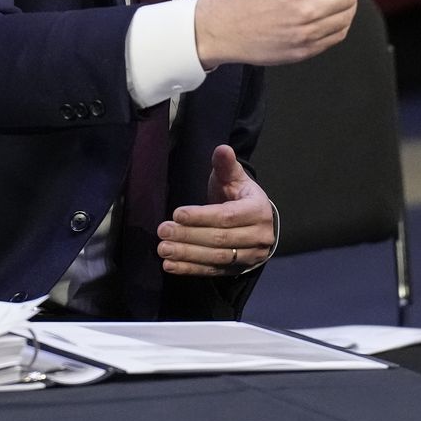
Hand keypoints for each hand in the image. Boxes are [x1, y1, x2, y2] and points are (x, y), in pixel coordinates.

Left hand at [156, 146, 274, 276]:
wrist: (255, 223)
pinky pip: (211, 271)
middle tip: (163, 231)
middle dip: (189, 235)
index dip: (201, 216)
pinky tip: (169, 265)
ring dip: (186, 254)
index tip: (176, 214)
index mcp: (258, 210)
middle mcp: (258, 236)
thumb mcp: (234, 178)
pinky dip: (189, 269)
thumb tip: (222, 148)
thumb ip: (226, 165)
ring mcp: (249, 256)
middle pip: (220, 239)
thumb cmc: (239, 196)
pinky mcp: (236, 270)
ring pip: (215, 257)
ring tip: (163, 248)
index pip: (227, 216)